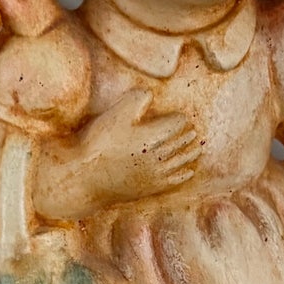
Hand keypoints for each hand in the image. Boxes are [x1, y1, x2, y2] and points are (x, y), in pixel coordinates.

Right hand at [35, 89, 202, 221]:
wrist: (85, 178)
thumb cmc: (99, 144)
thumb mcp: (115, 115)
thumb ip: (135, 100)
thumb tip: (150, 94)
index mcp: (152, 137)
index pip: (175, 125)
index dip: (179, 119)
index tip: (181, 116)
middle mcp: (158, 157)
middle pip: (180, 144)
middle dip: (187, 137)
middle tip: (194, 132)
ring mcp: (155, 175)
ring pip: (180, 162)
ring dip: (190, 154)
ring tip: (197, 149)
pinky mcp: (148, 188)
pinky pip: (174, 181)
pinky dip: (184, 175)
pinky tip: (189, 172)